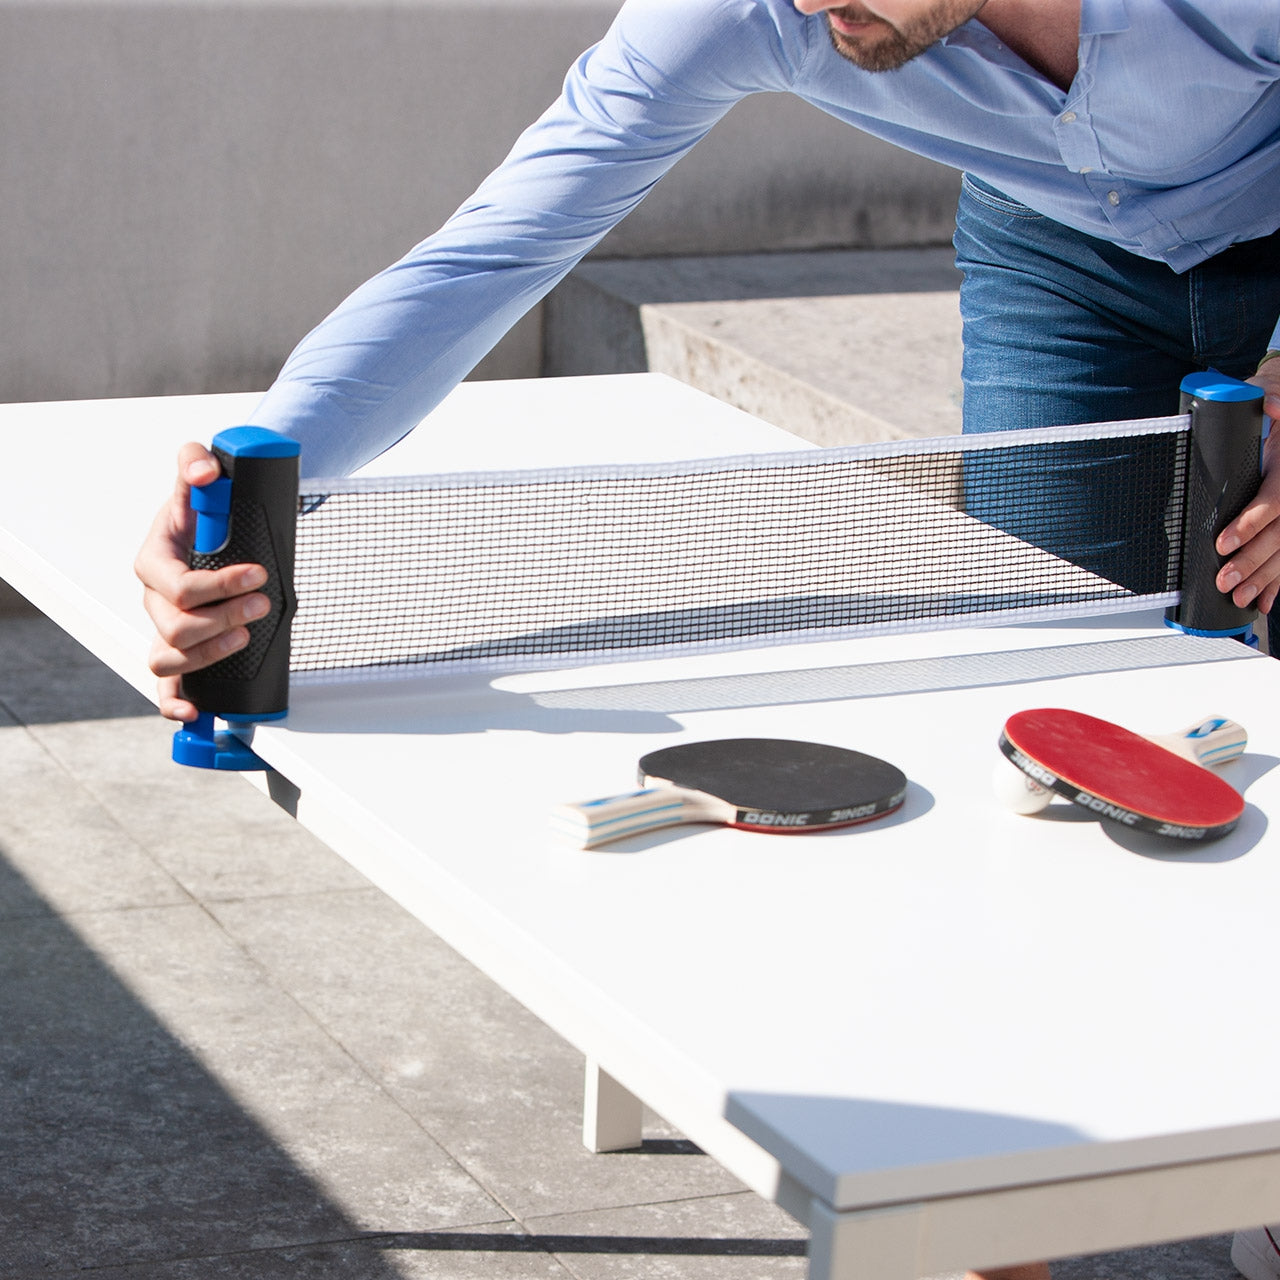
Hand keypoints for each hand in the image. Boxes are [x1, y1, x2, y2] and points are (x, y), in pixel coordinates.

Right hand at [134, 442, 270, 721]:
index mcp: (154, 561)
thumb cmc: (207, 508)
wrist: (217, 526)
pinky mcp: (180, 649)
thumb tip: (207, 474)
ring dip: (212, 652)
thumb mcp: (201, 475)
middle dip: (225, 618)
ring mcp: (165, 627)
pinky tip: (195, 713)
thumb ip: (196, 462)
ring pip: (170, 657)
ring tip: (248, 633)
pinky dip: (175, 703)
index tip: (258, 575)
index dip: (220, 586)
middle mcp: (154, 599)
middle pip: (177, 627)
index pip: (180, 586)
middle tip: (264, 602)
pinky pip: (166, 686)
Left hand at [1215, 363, 1279, 613]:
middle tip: (1224, 581)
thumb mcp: (1276, 400)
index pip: (1274, 501)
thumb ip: (1273, 402)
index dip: (1250, 524)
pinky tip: (1263, 600)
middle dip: (1252, 561)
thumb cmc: (1276, 414)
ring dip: (1264, 578)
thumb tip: (1272, 405)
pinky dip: (1277, 582)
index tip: (1223, 542)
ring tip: (1240, 597)